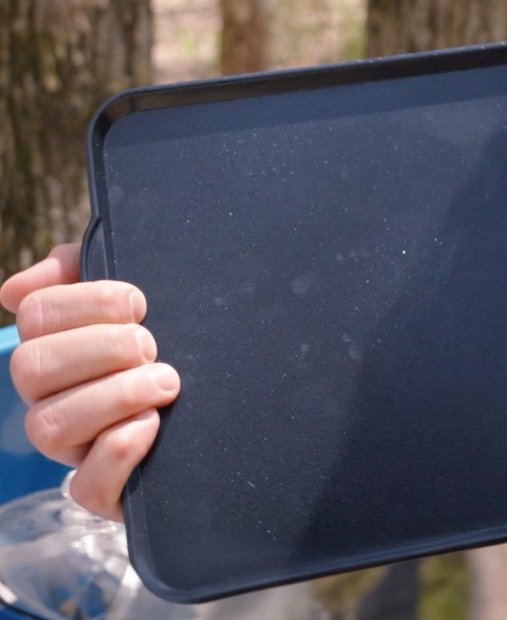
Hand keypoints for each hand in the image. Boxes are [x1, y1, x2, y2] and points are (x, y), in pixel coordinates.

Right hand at [0, 244, 179, 520]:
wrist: (232, 397)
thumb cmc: (173, 333)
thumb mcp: (134, 294)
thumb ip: (79, 268)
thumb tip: (14, 290)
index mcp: (57, 345)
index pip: (35, 314)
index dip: (88, 303)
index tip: (139, 304)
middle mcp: (53, 397)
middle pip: (31, 367)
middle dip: (102, 348)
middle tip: (151, 346)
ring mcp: (76, 448)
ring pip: (49, 427)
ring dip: (115, 395)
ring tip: (166, 381)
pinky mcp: (107, 492)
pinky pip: (86, 487)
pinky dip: (119, 451)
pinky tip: (153, 425)